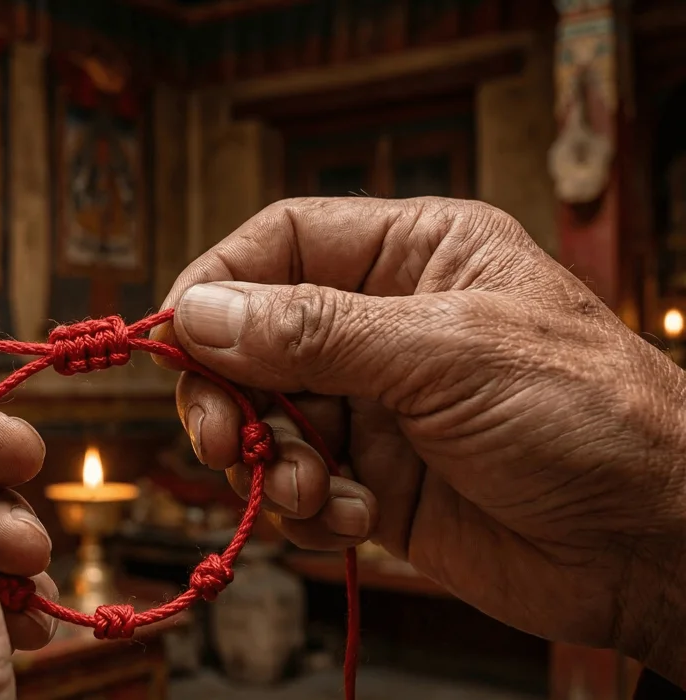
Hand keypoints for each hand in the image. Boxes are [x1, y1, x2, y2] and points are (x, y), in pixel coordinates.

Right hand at [155, 197, 685, 683]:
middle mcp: (382, 323)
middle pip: (251, 337)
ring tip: (311, 493)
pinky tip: (349, 522)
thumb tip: (199, 312)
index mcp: (411, 255)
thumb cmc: (585, 416)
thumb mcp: (445, 353)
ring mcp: (375, 404)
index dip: (217, 285)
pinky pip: (294, 482)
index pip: (280, 243)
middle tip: (222, 439)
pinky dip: (302, 507)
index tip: (178, 340)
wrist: (655, 545)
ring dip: (268, 461)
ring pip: (263, 417)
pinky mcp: (373, 479)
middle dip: (228, 391)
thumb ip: (313, 333)